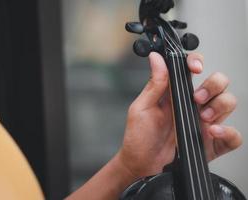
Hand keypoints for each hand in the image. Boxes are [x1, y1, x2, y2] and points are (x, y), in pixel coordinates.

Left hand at [117, 52, 242, 178]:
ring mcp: (202, 123)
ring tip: (203, 118)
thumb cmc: (139, 137)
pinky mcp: (209, 142)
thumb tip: (156, 58)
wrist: (141, 165)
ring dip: (219, 107)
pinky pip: (232, 136)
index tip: (195, 68)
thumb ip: (153, 84)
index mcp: (175, 94)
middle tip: (197, 98)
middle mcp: (191, 105)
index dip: (197, 63)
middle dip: (213, 86)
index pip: (192, 70)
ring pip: (228, 104)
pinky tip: (212, 133)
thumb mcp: (142, 108)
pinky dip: (228, 133)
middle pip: (217, 84)